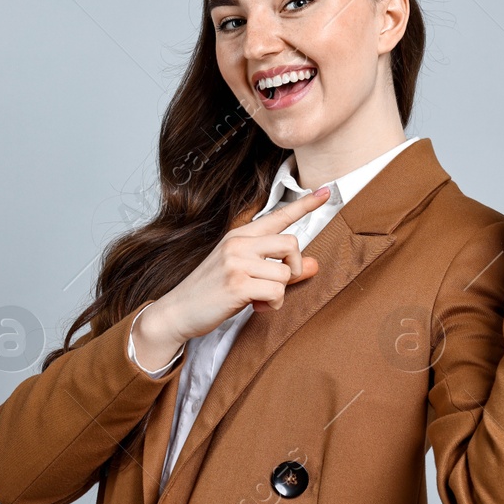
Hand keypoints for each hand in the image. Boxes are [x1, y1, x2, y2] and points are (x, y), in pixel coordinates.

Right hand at [137, 184, 330, 358]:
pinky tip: (257, 306)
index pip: (278, 216)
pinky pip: (277, 291)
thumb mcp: (244, 273)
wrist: (178, 311)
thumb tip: (314, 265)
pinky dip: (273, 304)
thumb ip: (279, 267)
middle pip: (291, 243)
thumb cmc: (211, 291)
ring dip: (279, 292)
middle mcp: (238, 243)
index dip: (304, 204)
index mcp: (240, 235)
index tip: (325, 192)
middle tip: (279, 282)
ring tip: (259, 298)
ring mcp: (236, 262)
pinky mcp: (237, 284)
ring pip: (286, 272)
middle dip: (294, 267)